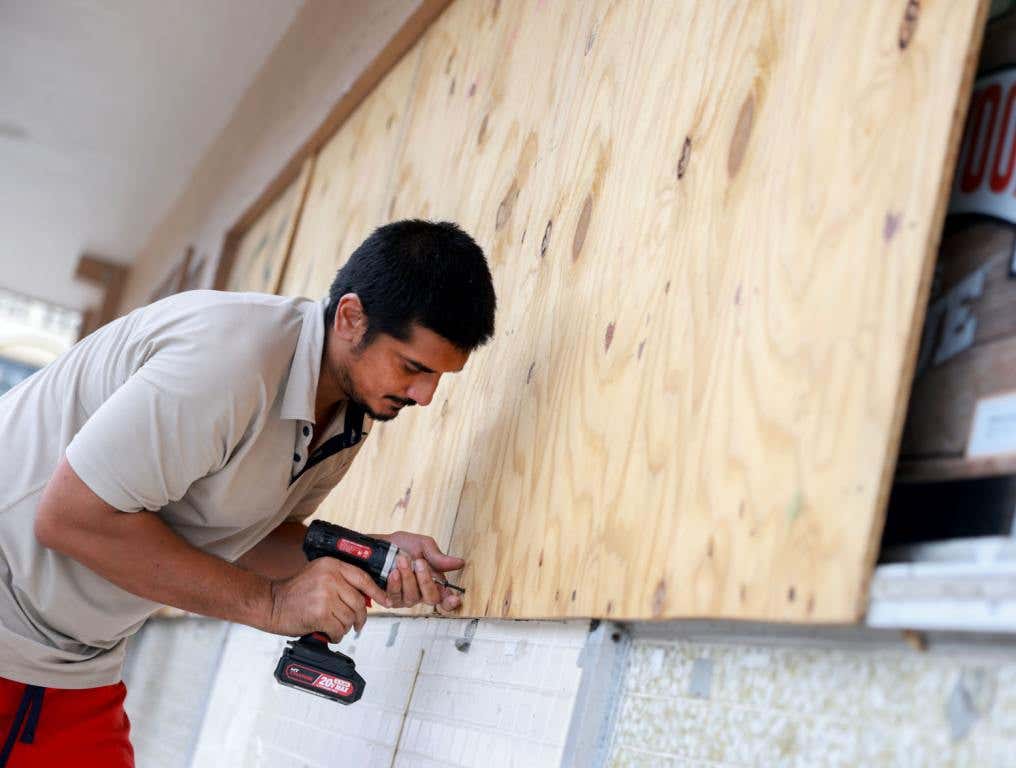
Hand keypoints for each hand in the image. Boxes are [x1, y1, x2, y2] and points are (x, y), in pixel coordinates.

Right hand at [266, 557, 389, 641]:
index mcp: (332, 565)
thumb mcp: (319, 576)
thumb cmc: (295, 593)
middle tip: (357, 625)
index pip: (363, 578)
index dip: (377, 592)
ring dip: (345, 628)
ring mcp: (325, 595)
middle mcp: (330, 577)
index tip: (386, 601)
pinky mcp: (319, 614)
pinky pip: (339, 629)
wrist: (270, 603)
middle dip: (360, 617)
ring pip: (349, 618)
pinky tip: (329, 634)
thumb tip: (367, 598)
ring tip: (335, 627)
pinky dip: (336, 636)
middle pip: (359, 602)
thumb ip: (341, 581)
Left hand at [379, 531, 464, 613]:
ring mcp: (405, 598)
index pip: (445, 598)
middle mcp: (420, 593)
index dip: (451, 602)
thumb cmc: (400, 546)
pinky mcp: (389, 599)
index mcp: (432, 581)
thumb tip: (460, 563)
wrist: (375, 546)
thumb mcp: (422, 546)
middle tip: (419, 562)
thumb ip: (438, 557)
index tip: (455, 598)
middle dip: (426, 580)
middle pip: (431, 598)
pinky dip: (394, 584)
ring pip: (412, 598)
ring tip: (401, 560)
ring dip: (408, 578)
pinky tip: (392, 573)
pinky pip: (394, 597)